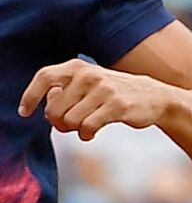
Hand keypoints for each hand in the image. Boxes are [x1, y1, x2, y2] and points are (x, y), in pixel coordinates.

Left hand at [19, 59, 175, 140]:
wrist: (156, 98)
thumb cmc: (114, 94)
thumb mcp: (88, 85)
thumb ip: (63, 91)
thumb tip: (46, 104)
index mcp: (78, 67)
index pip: (45, 77)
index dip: (30, 96)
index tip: (25, 112)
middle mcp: (89, 75)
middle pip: (54, 109)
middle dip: (58, 123)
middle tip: (70, 125)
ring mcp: (104, 90)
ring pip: (69, 121)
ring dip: (74, 130)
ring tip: (85, 126)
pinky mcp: (117, 106)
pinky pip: (87, 127)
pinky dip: (86, 135)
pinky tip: (92, 133)